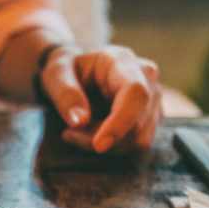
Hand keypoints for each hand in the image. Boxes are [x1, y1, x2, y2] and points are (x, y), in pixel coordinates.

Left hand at [40, 45, 163, 152]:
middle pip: (138, 124)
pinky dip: (112, 146)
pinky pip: (135, 143)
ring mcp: (153, 99)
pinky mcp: (151, 118)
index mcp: (123, 61)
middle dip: (101, 137)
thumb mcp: (56, 74)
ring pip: (138, 139)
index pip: (136, 93)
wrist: (78, 69)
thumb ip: (66, 94)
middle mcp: (146, 78)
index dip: (120, 122)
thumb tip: (80, 121)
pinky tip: (92, 133)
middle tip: (69, 132)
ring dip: (106, 144)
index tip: (98, 145)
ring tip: (79, 130)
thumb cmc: (67, 68)